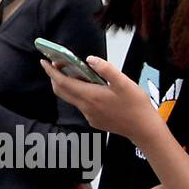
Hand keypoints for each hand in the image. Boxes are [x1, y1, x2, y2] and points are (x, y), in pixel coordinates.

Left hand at [40, 55, 162, 144]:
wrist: (144, 130)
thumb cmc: (136, 105)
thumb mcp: (124, 83)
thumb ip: (106, 69)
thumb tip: (89, 59)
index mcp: (90, 96)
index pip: (63, 82)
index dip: (51, 71)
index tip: (43, 61)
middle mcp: (86, 107)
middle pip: (62, 91)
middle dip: (55, 77)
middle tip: (56, 63)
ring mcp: (89, 116)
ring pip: (72, 98)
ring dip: (68, 85)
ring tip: (75, 72)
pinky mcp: (95, 121)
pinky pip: (81, 105)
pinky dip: (79, 93)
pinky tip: (90, 87)